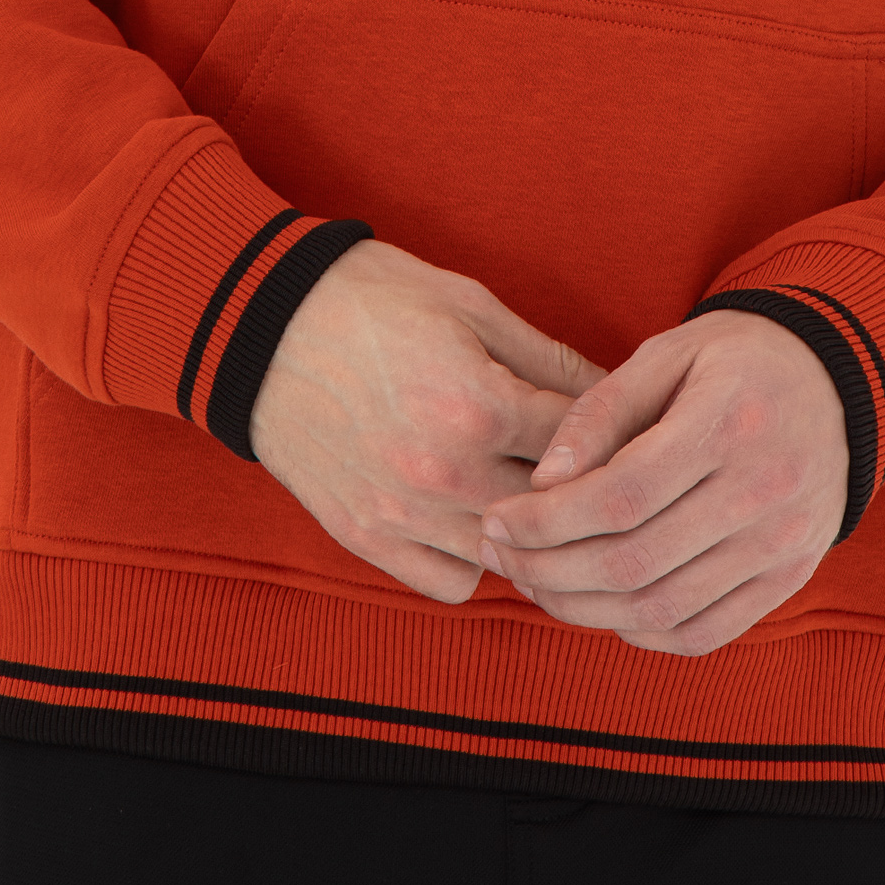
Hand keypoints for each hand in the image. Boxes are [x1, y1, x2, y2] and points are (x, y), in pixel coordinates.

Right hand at [248, 238, 603, 602]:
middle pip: (554, 511)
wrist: (263, 326)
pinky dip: (473, 560)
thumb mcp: (470, 303)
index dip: (613, 431)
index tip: (621, 426)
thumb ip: (547, 355)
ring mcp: (403, 515)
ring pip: (508, 557)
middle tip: (590, 467)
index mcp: (480, 404)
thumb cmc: (371, 300)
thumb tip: (613, 391)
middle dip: (579, 488)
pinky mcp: (365, 539)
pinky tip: (474, 516)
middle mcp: (446, 473)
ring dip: (527, 529)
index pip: (584, 444)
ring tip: (531, 492)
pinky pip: (451, 583)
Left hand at [477, 309, 847, 654]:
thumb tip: (544, 481)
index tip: (496, 519)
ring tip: (537, 584)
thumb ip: (602, 412)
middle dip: (549, 570)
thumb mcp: (668, 353)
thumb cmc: (736, 359)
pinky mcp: (789, 577)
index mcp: (729, 422)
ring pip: (663, 607)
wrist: (835, 382)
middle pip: (635, 562)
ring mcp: (781, 544)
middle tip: (502, 557)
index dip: (546, 520)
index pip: (621, 497)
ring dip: (584, 609)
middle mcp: (762, 492)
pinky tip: (602, 607)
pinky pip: (705, 633)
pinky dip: (643, 632)